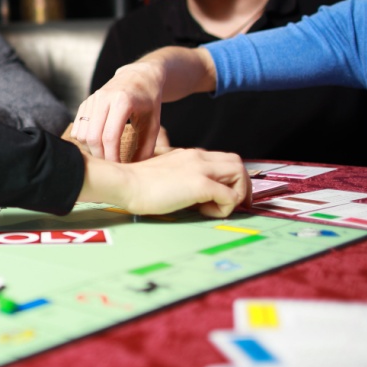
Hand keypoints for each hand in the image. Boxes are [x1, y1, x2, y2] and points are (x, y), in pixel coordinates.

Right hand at [72, 61, 165, 162]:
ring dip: (91, 148)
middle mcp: (104, 98)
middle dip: (100, 155)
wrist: (139, 76)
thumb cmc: (149, 100)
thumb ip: (146, 147)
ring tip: (105, 153)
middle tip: (111, 164)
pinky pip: (78, 127)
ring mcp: (93, 99)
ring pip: (82, 133)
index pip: (110, 136)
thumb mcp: (154, 123)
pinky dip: (84, 139)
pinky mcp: (86, 102)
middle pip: (93, 136)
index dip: (112, 156)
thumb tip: (136, 168)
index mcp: (122, 101)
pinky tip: (98, 143)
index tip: (119, 167)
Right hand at [77, 148, 249, 217]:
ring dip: (236, 194)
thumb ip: (181, 176)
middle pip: (237, 164)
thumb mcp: (166, 173)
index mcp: (190, 155)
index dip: (230, 178)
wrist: (125, 183)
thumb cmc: (138, 184)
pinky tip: (203, 212)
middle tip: (233, 204)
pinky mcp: (200, 185)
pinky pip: (230, 196)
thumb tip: (193, 194)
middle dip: (241, 186)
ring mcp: (200, 169)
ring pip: (239, 175)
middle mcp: (199, 157)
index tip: (224, 196)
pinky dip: (224, 208)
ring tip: (217, 208)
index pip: (223, 159)